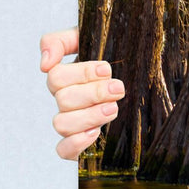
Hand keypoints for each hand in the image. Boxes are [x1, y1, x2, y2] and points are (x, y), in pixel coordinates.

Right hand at [40, 28, 122, 160]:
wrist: (143, 76)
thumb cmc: (115, 55)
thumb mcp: (91, 38)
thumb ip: (61, 41)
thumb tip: (44, 63)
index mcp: (66, 77)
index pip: (56, 76)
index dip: (81, 73)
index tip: (107, 69)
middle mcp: (65, 100)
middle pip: (63, 100)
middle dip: (93, 93)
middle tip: (118, 89)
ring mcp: (72, 122)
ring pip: (62, 124)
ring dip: (89, 116)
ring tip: (113, 108)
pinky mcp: (80, 143)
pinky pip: (64, 150)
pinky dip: (77, 143)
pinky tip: (96, 133)